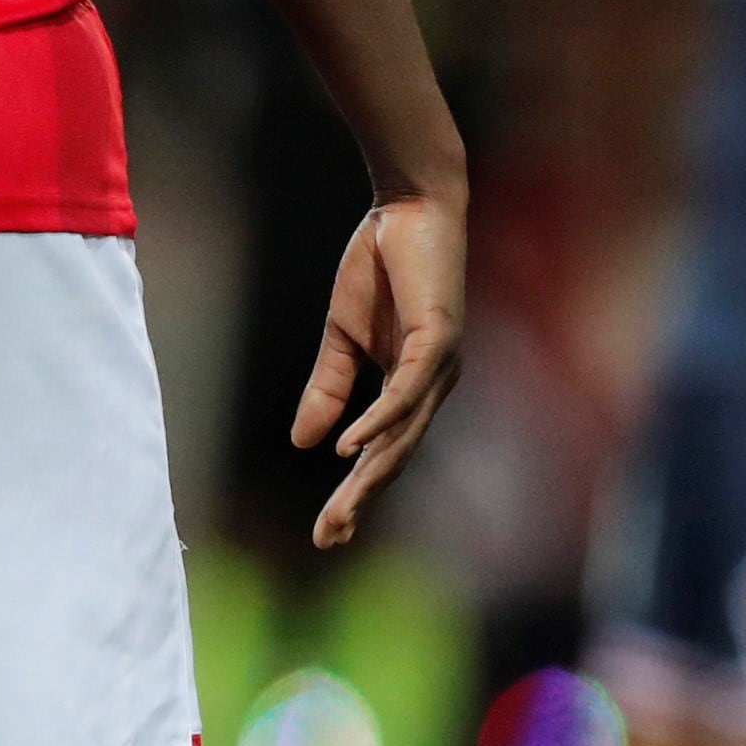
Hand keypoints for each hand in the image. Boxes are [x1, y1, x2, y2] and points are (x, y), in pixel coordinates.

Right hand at [292, 188, 466, 548]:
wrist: (406, 209)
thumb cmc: (380, 268)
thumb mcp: (342, 336)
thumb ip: (328, 388)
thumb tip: (304, 442)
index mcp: (411, 388)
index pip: (383, 452)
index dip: (356, 490)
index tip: (329, 529)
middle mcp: (433, 387)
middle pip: (394, 457)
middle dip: (362, 499)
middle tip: (331, 536)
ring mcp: (441, 366)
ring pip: (404, 434)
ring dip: (370, 473)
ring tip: (342, 508)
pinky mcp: (439, 339)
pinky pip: (407, 392)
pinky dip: (379, 421)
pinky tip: (353, 448)